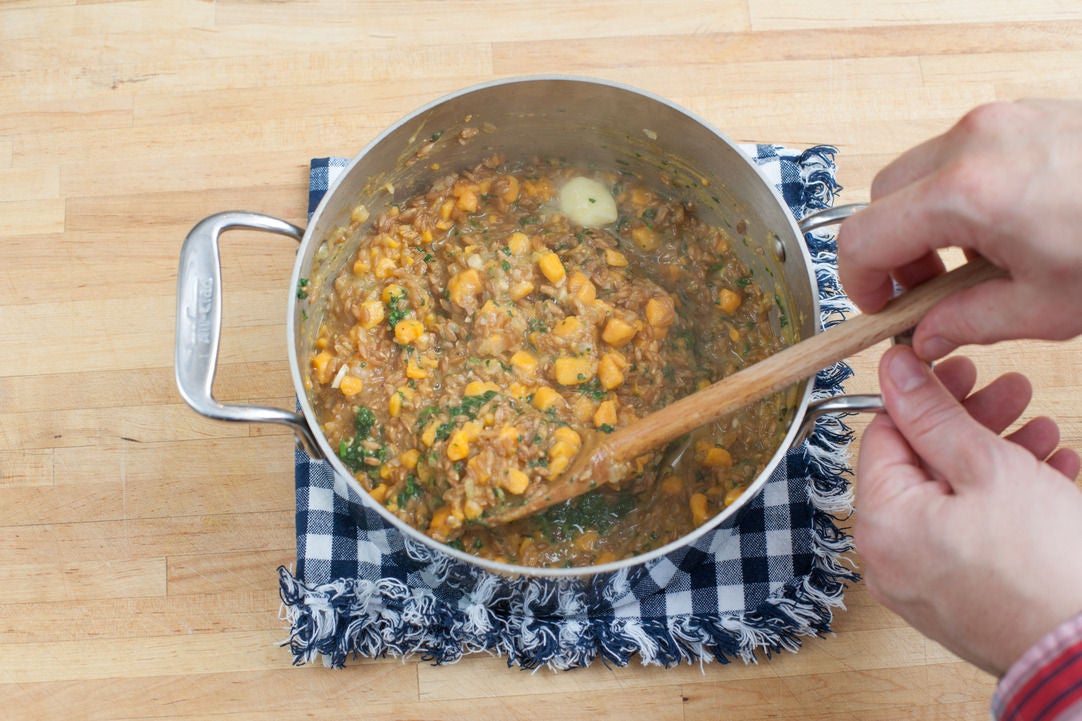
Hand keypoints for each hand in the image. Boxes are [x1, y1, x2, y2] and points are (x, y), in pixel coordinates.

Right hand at [837, 99, 1081, 360]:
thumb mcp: (1047, 306)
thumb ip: (967, 322)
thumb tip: (926, 335)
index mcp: (965, 193)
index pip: (862, 238)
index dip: (859, 283)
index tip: (881, 309)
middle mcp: (972, 143)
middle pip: (883, 200)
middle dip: (893, 251)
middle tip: (927, 292)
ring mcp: (999, 121)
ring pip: (919, 176)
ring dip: (926, 224)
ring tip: (975, 264)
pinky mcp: (1025, 116)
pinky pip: (961, 157)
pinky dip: (961, 198)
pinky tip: (1005, 231)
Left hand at [854, 345, 1081, 675]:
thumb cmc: (1041, 566)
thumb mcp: (985, 466)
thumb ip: (932, 413)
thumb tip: (893, 370)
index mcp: (881, 521)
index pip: (883, 435)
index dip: (926, 396)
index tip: (962, 371)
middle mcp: (890, 557)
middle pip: (921, 466)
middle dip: (971, 423)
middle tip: (1012, 393)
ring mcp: (924, 583)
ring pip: (953, 499)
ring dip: (996, 457)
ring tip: (1042, 431)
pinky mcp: (960, 600)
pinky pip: (970, 537)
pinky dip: (1004, 502)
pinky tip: (1051, 472)